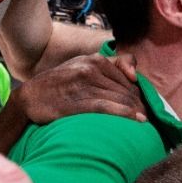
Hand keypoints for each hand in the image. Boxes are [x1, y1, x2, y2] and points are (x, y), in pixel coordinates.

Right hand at [17, 52, 144, 124]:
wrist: (30, 97)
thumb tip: (135, 75)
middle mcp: (91, 68)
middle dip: (141, 103)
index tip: (146, 103)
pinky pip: (107, 107)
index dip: (140, 90)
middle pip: (126, 88)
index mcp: (95, 59)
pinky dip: (125, 114)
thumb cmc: (59, 85)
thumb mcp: (82, 67)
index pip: (128, 75)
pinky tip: (136, 120)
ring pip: (120, 98)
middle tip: (151, 117)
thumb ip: (108, 67)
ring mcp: (84, 85)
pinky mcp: (77, 101)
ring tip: (147, 122)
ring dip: (136, 111)